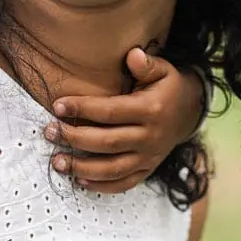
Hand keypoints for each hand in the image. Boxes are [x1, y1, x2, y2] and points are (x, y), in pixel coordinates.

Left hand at [45, 47, 204, 193]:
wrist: (190, 112)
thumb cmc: (167, 87)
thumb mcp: (163, 70)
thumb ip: (146, 63)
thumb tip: (132, 54)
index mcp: (151, 110)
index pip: (110, 111)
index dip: (82, 109)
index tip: (58, 106)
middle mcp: (151, 137)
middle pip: (107, 142)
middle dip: (74, 138)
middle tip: (49, 132)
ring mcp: (150, 157)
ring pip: (112, 169)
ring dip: (82, 168)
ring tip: (57, 162)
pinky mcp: (148, 169)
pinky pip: (124, 183)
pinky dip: (101, 186)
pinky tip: (79, 181)